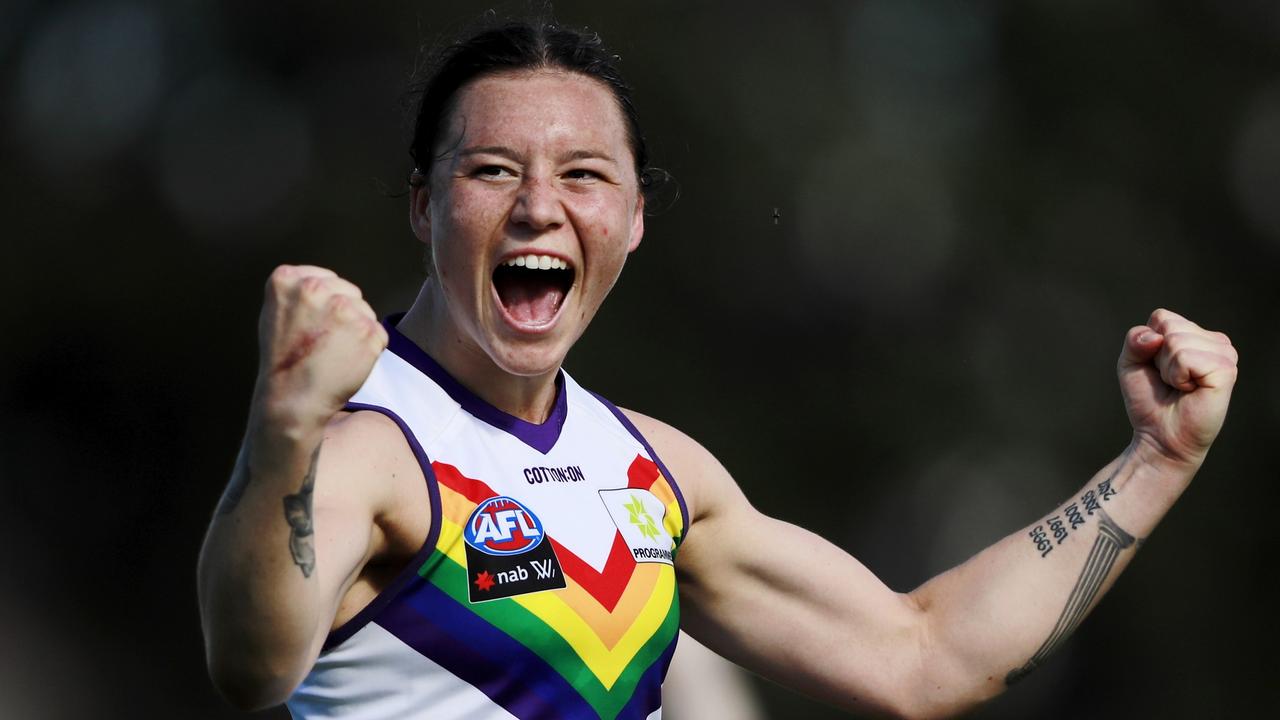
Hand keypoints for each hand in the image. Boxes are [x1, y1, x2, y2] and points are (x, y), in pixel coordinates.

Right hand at [254, 265, 388, 429]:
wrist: (292, 400)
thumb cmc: (284, 359)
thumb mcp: (277, 312)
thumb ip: (300, 289)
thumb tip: (330, 282)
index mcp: (287, 279)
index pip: (327, 280)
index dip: (324, 305)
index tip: (309, 326)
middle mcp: (315, 288)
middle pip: (350, 292)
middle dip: (343, 314)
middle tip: (321, 342)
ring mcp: (344, 309)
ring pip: (366, 312)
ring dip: (357, 331)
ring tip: (332, 353)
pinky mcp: (367, 330)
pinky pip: (379, 334)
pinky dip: (370, 349)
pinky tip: (347, 361)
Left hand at [1118, 308, 1237, 469]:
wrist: (1159, 437)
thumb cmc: (1150, 401)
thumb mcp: (1131, 364)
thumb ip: (1135, 340)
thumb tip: (1156, 336)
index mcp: (1196, 335)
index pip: (1162, 317)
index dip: (1148, 345)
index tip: (1158, 369)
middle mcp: (1215, 342)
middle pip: (1169, 327)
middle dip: (1157, 358)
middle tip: (1170, 381)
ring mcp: (1224, 355)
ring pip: (1176, 341)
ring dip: (1167, 370)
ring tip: (1180, 387)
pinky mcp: (1226, 371)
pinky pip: (1186, 358)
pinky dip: (1177, 376)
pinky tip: (1189, 391)